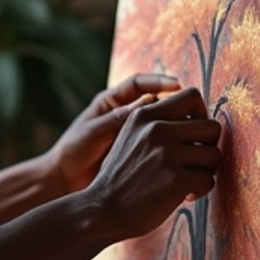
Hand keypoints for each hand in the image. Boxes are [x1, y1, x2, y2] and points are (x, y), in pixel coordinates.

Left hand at [47, 73, 180, 193]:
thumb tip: (150, 100)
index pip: (140, 83)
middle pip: (158, 102)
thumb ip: (119, 118)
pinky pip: (161, 144)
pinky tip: (184, 151)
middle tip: (193, 112)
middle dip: (177, 104)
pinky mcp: (139, 151)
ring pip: (163, 124)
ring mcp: (134, 133)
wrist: (66, 179)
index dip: (160, 80)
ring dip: (178, 126)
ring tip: (193, 132)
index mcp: (112, 101)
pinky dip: (172, 146)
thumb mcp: (95, 131)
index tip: (178, 85)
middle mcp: (126, 114)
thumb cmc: (74, 150)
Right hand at [87, 86, 221, 241]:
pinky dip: (201, 190)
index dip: (202, 115)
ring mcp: (166, 154)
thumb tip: (197, 117)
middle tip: (194, 163)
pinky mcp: (176, 180)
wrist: (102, 210)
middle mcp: (156, 129)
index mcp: (145, 115)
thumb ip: (156, 123)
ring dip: (206, 171)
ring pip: (214, 155)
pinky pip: (209, 179)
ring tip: (187, 180)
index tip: (194, 135)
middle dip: (209, 147)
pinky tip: (184, 195)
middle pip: (212, 127)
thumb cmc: (121, 177)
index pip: (192, 96)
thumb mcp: (130, 136)